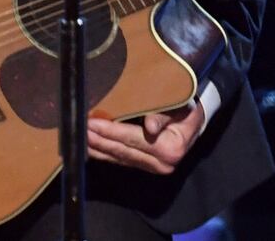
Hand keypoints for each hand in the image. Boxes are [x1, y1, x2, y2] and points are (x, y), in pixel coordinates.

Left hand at [86, 103, 205, 174]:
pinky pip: (121, 161)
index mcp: (170, 148)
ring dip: (97, 148)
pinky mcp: (146, 167)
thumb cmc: (186, 108)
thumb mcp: (181, 107)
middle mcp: (162, 163)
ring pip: (119, 158)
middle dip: (98, 140)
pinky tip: (90, 146)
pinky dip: (104, 154)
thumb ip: (164, 115)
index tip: (92, 123)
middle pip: (123, 151)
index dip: (111, 131)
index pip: (133, 139)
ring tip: (79, 136)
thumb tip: (151, 127)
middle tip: (79, 128)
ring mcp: (153, 168)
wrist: (195, 121)